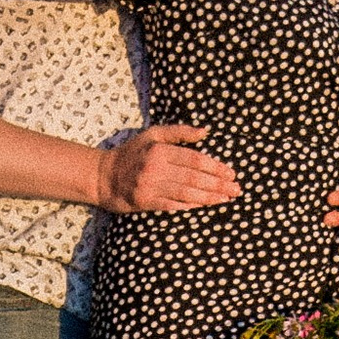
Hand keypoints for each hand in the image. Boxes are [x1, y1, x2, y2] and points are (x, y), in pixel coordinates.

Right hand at [101, 124, 240, 214]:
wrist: (103, 176)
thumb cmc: (131, 154)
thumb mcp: (152, 135)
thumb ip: (179, 132)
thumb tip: (205, 132)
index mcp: (159, 149)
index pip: (194, 158)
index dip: (215, 167)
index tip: (231, 173)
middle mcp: (155, 166)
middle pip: (193, 176)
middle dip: (217, 184)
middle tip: (236, 189)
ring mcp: (150, 185)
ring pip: (185, 192)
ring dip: (208, 196)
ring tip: (226, 199)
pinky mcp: (145, 201)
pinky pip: (172, 204)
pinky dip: (189, 205)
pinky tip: (204, 206)